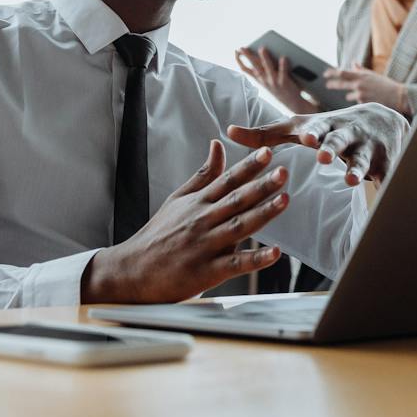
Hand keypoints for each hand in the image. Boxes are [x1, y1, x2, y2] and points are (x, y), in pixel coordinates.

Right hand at [81, 141, 288, 302]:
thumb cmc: (158, 234)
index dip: (248, 166)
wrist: (132, 270)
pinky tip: (274, 253)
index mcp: (197, 203)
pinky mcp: (207, 271)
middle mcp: (202, 221)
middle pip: (236, 200)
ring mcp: (205, 246)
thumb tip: (218, 145)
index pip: (226, 181)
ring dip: (263, 214)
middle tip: (284, 172)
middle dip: (261, 185)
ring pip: (239, 227)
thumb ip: (203, 174)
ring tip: (284, 200)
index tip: (268, 153)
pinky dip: (255, 259)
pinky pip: (235, 264)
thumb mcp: (178, 199)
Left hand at [226, 102, 408, 185]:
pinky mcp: (385, 162)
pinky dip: (386, 183)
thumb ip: (265, 133)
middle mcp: (346, 134)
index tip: (307, 138)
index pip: (316, 128)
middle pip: (339, 140)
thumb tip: (227, 131)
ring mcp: (367, 147)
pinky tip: (386, 194)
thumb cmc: (329, 128)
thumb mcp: (299, 128)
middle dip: (333, 147)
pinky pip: (387, 175)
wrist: (382, 119)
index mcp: (323, 127)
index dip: (312, 133)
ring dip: (357, 168)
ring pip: (362, 158)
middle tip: (324, 156)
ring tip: (351, 180)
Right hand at [234, 46, 319, 115]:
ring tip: (262, 48)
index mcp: (259, 79)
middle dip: (247, 57)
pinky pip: (283, 73)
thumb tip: (262, 50)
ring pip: (267, 68)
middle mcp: (264, 80)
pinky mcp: (284, 83)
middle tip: (242, 48)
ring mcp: (273, 82)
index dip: (239, 60)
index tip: (236, 51)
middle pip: (254, 66)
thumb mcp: (268, 79)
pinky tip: (283, 57)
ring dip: (264, 58)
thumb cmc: (281, 87)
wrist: (292, 102)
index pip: (245, 69)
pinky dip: (282, 65)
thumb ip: (265, 67)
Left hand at [322, 65, 410, 115]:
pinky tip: (371, 100)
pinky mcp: (363, 104)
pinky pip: (357, 103)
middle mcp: (359, 84)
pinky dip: (361, 102)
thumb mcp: (373, 75)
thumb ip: (361, 70)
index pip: (342, 73)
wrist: (397, 96)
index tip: (326, 74)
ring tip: (366, 94)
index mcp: (361, 76)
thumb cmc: (385, 84)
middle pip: (341, 84)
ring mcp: (360, 94)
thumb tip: (353, 63)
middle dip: (333, 84)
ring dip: (353, 95)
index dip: (332, 73)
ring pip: (349, 95)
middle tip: (327, 84)